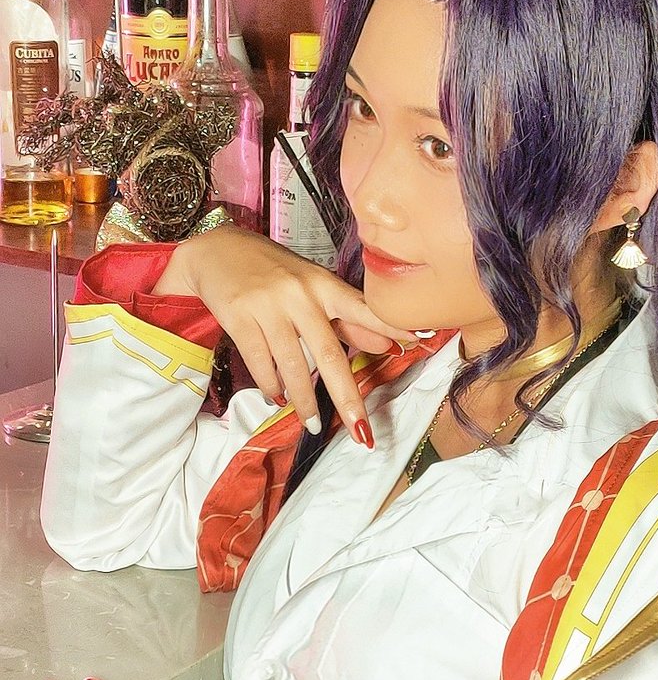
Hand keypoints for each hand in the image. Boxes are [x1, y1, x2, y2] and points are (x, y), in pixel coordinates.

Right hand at [157, 224, 418, 437]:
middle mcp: (300, 295)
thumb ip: (348, 320)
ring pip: (293, 365)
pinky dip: (272, 386)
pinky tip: (278, 398)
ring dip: (304, 401)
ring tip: (311, 423)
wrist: (217, 250)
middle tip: (360, 429)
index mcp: (324, 285)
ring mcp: (269, 306)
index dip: (391, 326)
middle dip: (346, 396)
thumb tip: (388, 345)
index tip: (418, 342)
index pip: (363, 308)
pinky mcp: (239, 316)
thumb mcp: (313, 288)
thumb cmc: (274, 272)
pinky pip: (261, 363)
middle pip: (329, 353)